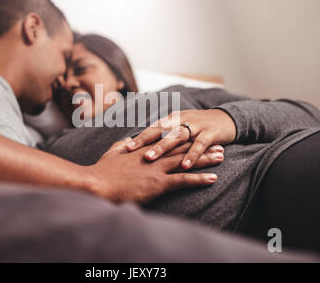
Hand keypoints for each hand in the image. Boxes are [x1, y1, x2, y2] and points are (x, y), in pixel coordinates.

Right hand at [87, 138, 222, 202]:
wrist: (97, 183)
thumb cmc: (102, 171)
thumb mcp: (113, 153)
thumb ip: (123, 145)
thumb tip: (128, 141)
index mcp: (144, 149)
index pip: (169, 141)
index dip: (185, 139)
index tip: (197, 136)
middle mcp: (154, 156)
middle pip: (182, 148)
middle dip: (201, 146)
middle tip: (218, 144)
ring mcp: (157, 168)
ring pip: (187, 161)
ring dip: (205, 159)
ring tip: (221, 157)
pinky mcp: (158, 183)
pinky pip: (183, 180)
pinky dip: (199, 179)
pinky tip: (213, 178)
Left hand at [125, 109, 235, 169]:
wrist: (225, 119)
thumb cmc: (197, 127)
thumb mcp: (180, 127)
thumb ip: (163, 135)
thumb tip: (145, 145)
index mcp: (172, 119)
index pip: (153, 129)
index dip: (139, 138)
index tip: (124, 148)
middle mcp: (182, 120)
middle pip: (161, 131)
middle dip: (146, 141)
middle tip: (132, 151)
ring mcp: (196, 126)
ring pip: (177, 137)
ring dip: (163, 148)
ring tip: (150, 159)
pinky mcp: (210, 134)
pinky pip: (199, 145)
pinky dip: (192, 155)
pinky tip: (185, 166)